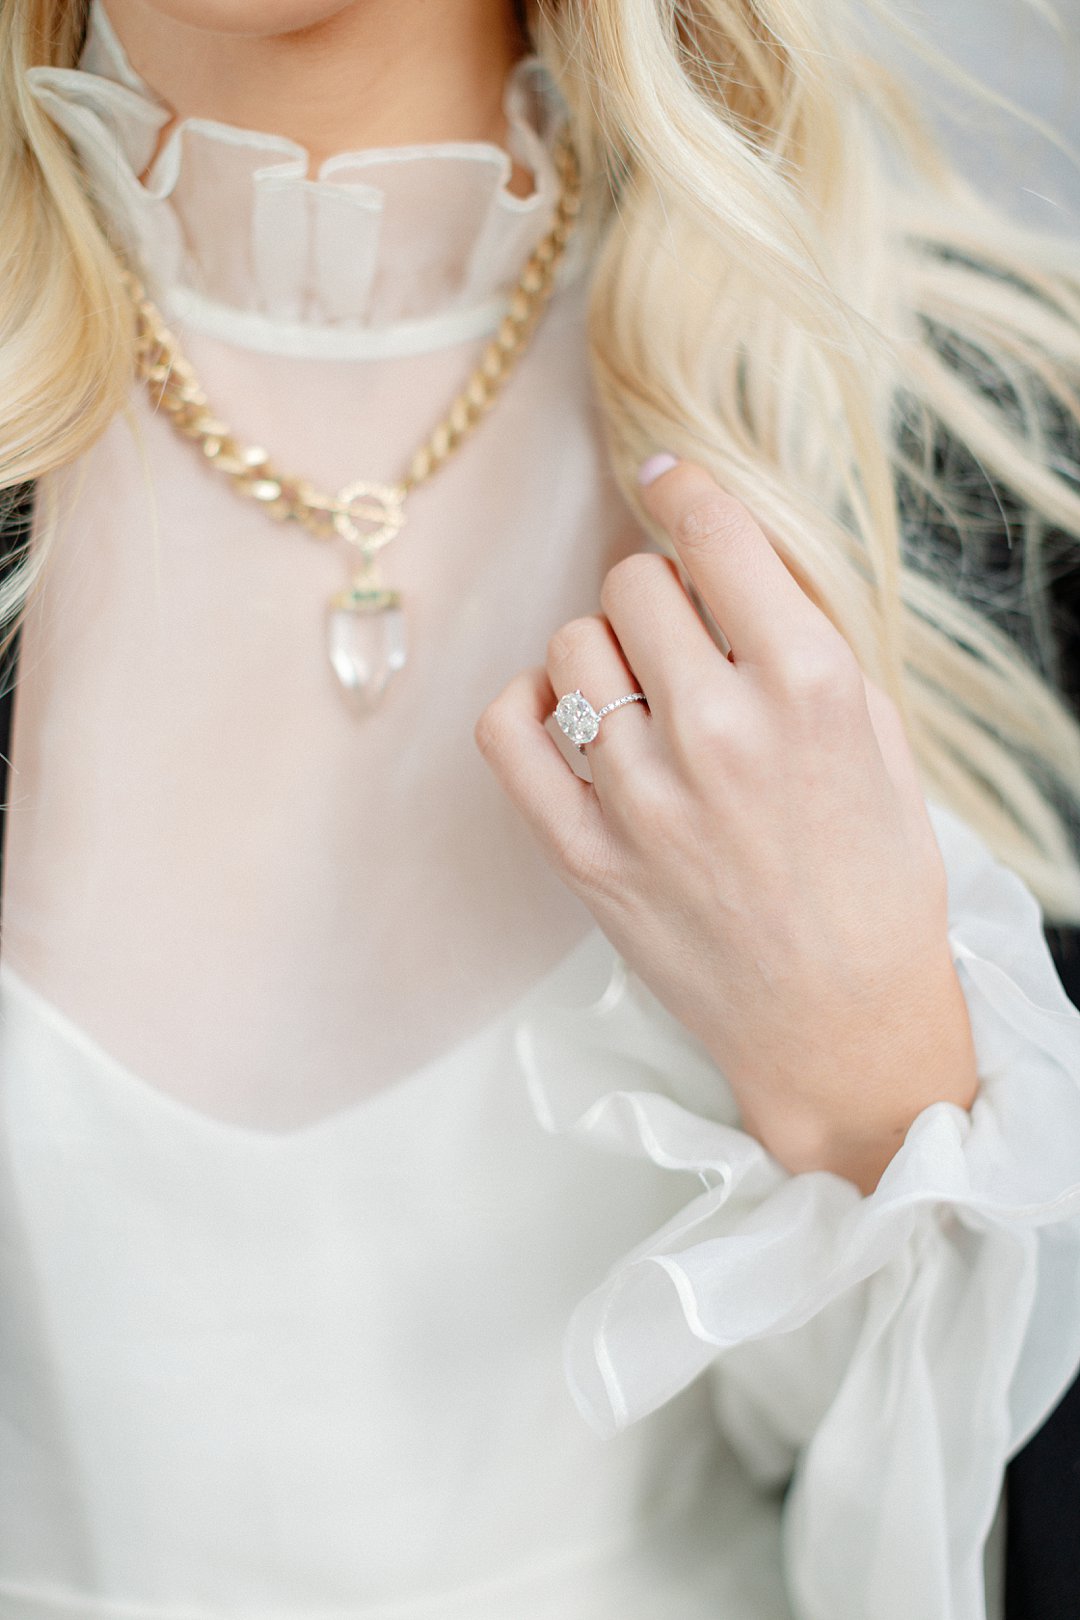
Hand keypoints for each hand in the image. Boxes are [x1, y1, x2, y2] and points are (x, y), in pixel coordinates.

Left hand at [475, 458, 978, 1193]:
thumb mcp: (879, 740)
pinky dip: (528, 705)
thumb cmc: (875, 881)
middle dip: (655, 591)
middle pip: (631, 582)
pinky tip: (566, 717)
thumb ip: (806, 642)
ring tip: (639, 694)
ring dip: (602, 651)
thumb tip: (724, 558)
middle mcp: (720, 732)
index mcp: (811, 688)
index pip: (713, 534)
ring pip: (572, 646)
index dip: (683, 491)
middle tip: (680, 635)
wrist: (841, 1024)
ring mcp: (643, 797)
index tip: (666, 483)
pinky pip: (506, 730)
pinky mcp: (585, 855)